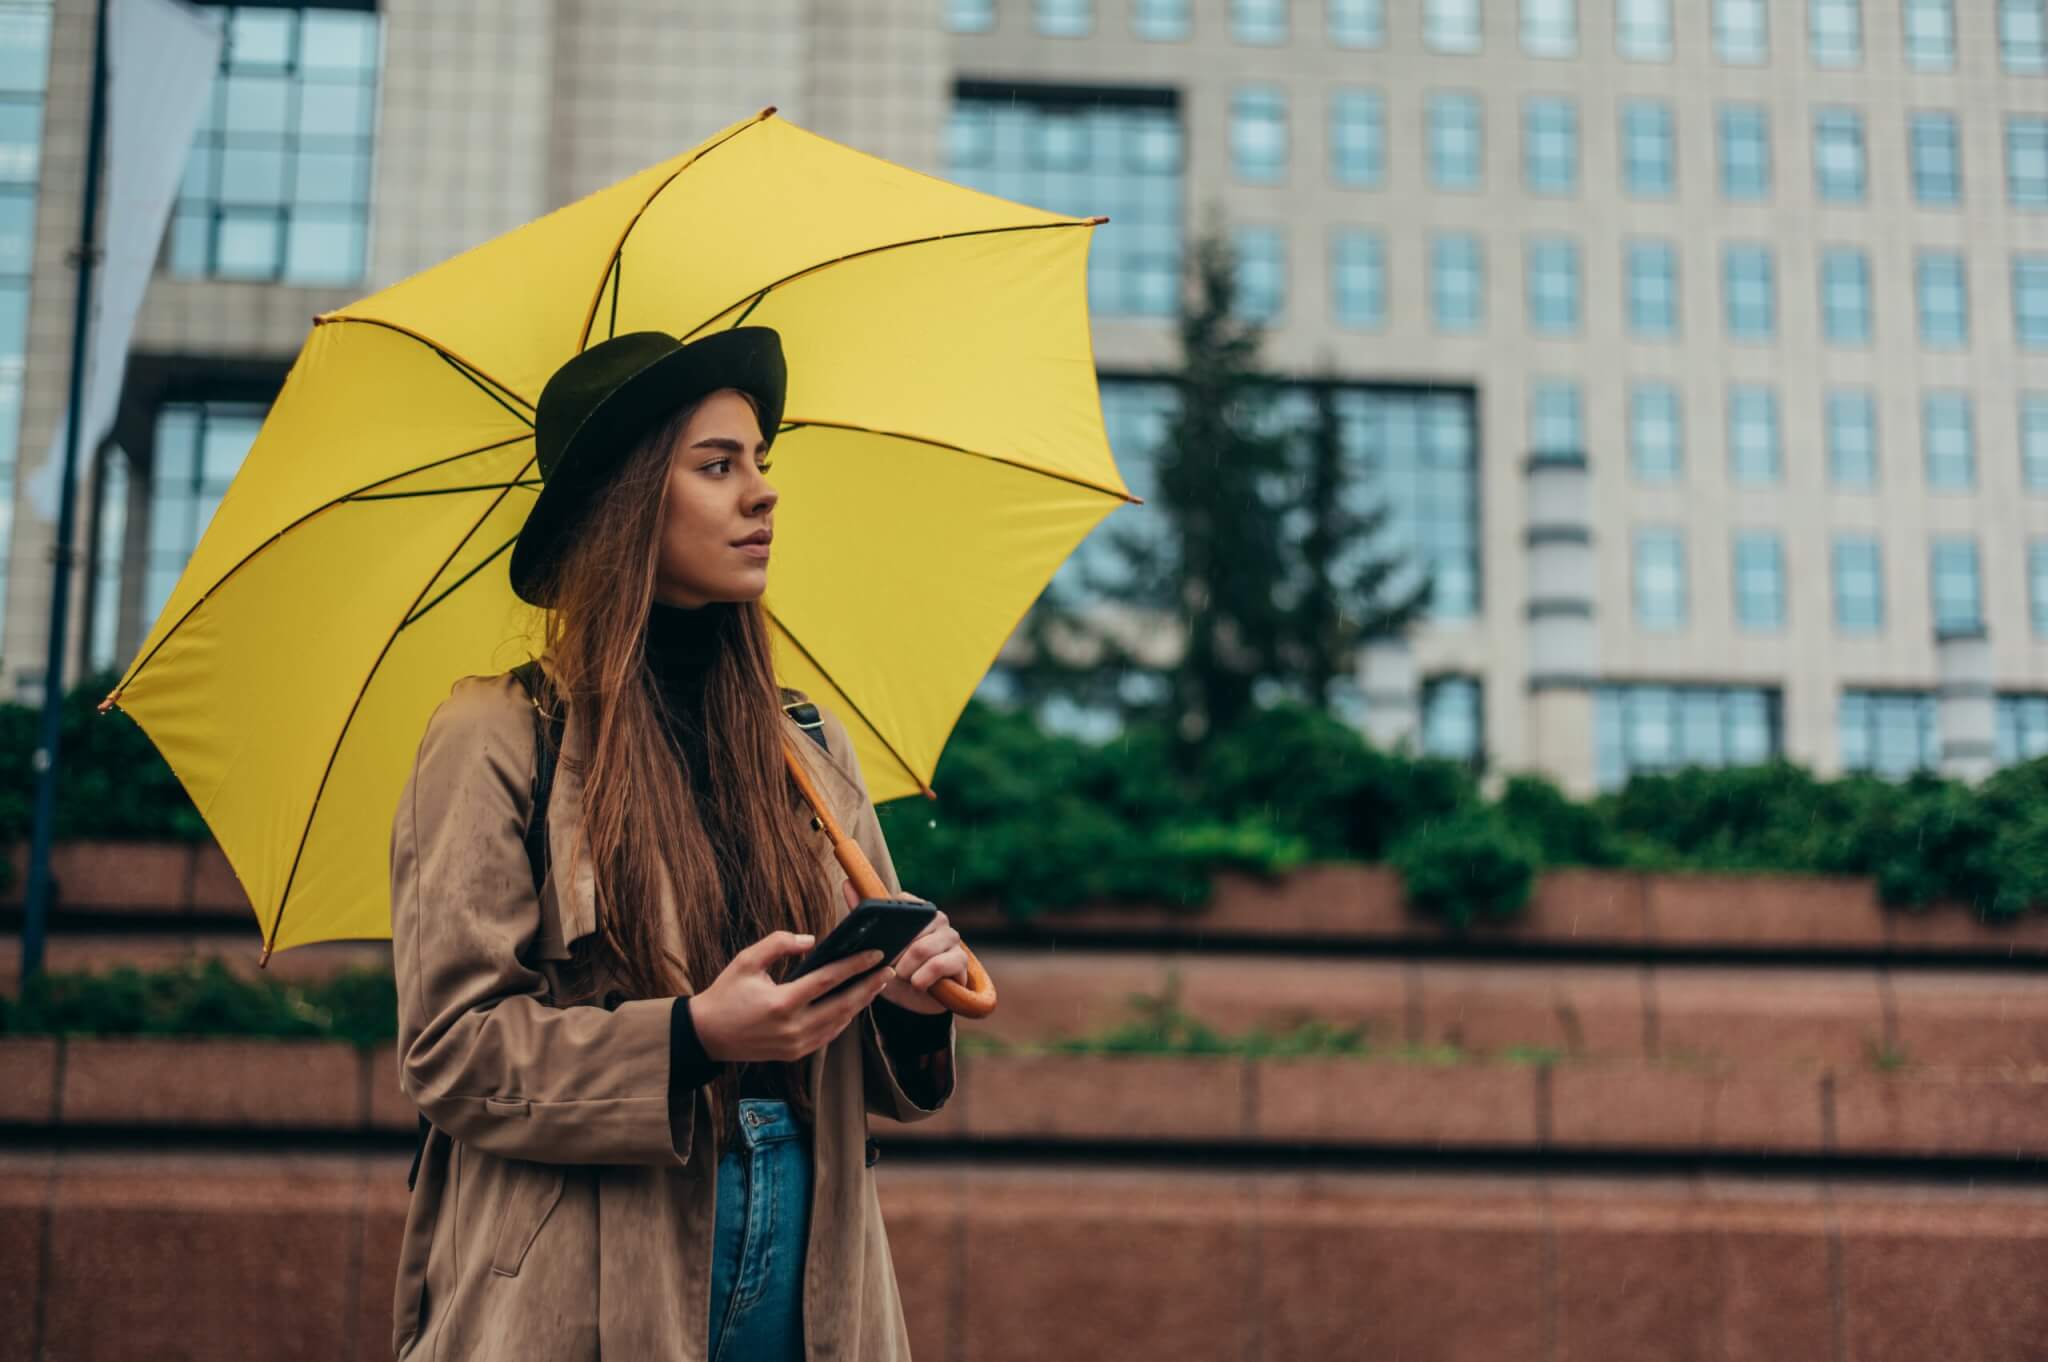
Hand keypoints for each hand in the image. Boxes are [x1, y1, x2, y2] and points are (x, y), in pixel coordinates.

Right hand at [688, 927, 892, 1062]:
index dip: (855, 965)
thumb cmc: (726, 993)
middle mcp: (793, 1027)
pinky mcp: (795, 1054)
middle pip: (843, 1005)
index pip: (828, 980)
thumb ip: (778, 944)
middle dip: (869, 986)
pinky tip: (854, 1004)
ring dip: (860, 1003)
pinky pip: (829, 1035)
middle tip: (888, 970)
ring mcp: (796, 1044)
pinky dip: (844, 1019)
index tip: (875, 953)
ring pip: (839, 1022)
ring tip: (876, 984)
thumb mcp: (746, 961)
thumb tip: (812, 939)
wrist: (707, 1035)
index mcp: (781, 1002)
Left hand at [841, 880, 969, 1016]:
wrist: (910, 999)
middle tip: (892, 967)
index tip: (884, 945)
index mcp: (917, 909)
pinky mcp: (960, 959)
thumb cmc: (892, 967)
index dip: (890, 928)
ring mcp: (951, 937)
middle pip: (912, 930)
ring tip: (905, 977)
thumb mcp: (874, 944)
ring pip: (922, 949)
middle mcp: (937, 918)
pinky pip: (938, 965)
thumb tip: (847, 883)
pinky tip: (918, 984)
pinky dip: (922, 978)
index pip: (903, 903)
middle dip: (896, 955)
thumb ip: (860, 913)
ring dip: (907, 970)